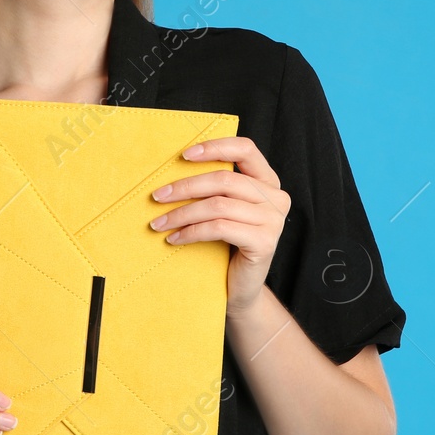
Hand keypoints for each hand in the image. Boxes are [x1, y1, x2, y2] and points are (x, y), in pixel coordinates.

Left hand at [149, 136, 290, 317]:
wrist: (241, 286)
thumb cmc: (227, 244)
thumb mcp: (223, 208)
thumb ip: (214, 187)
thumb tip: (175, 166)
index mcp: (268, 181)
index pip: (245, 149)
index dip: (214, 147)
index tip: (184, 155)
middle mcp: (276, 197)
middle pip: (224, 179)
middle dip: (185, 187)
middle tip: (157, 197)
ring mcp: (273, 220)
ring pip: (218, 205)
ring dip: (182, 213)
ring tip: (159, 223)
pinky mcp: (264, 242)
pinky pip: (219, 228)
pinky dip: (191, 232)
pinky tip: (174, 238)